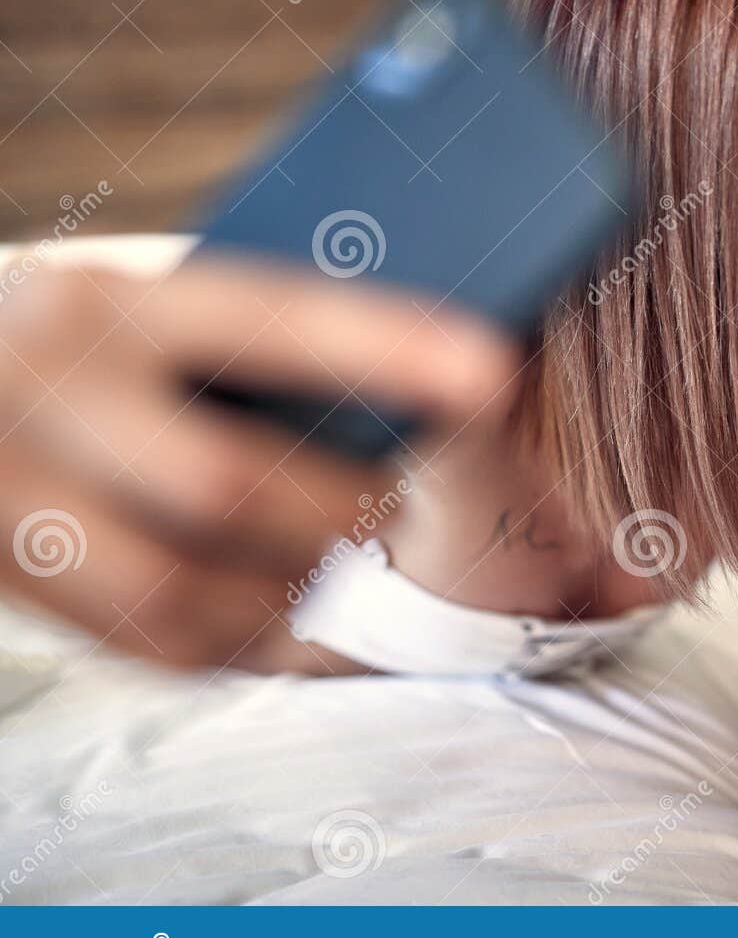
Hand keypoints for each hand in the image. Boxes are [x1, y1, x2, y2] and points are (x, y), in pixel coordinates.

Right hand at [0, 259, 516, 669]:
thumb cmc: (68, 334)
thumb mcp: (133, 295)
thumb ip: (243, 330)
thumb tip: (423, 371)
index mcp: (105, 302)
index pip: (264, 319)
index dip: (383, 347)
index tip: (489, 370)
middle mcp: (50, 393)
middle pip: (229, 481)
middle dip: (349, 511)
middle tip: (422, 514)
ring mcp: (16, 500)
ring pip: (186, 586)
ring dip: (302, 594)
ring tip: (366, 575)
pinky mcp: (12, 582)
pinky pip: (150, 642)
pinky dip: (244, 638)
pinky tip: (298, 619)